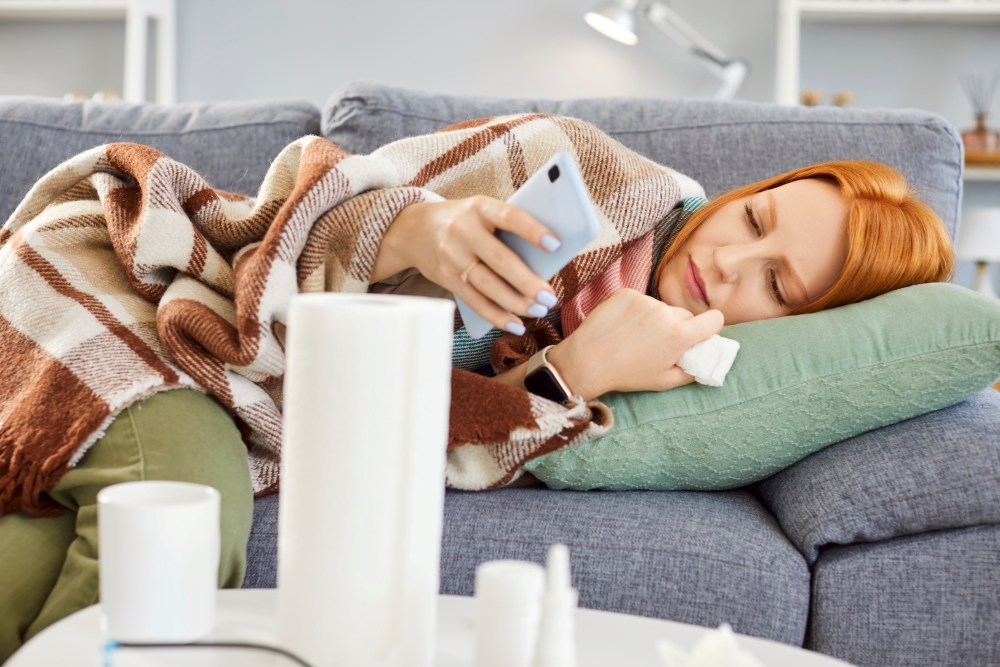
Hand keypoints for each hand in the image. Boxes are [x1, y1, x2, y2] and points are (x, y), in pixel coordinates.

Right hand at [373, 196, 560, 333]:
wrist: (414, 229)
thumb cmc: (465, 220)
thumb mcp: (482, 211)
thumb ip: (508, 228)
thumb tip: (546, 259)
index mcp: (480, 207)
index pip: (509, 216)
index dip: (532, 230)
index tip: (556, 245)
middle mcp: (463, 230)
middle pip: (499, 259)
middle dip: (527, 281)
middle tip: (550, 297)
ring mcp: (452, 255)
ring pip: (487, 285)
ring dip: (515, 302)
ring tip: (538, 310)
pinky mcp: (445, 278)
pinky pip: (474, 301)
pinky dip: (496, 316)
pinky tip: (515, 324)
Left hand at [547, 289, 723, 399]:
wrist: (586, 361)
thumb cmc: (626, 375)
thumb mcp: (664, 381)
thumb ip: (691, 371)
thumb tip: (705, 362)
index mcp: (680, 335)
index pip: (715, 319)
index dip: (710, 327)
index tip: (702, 334)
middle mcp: (665, 313)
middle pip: (685, 315)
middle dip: (679, 327)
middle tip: (660, 343)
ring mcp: (645, 300)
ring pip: (662, 308)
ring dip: (656, 318)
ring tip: (636, 336)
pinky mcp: (627, 293)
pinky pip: (642, 300)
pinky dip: (637, 311)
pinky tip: (624, 326)